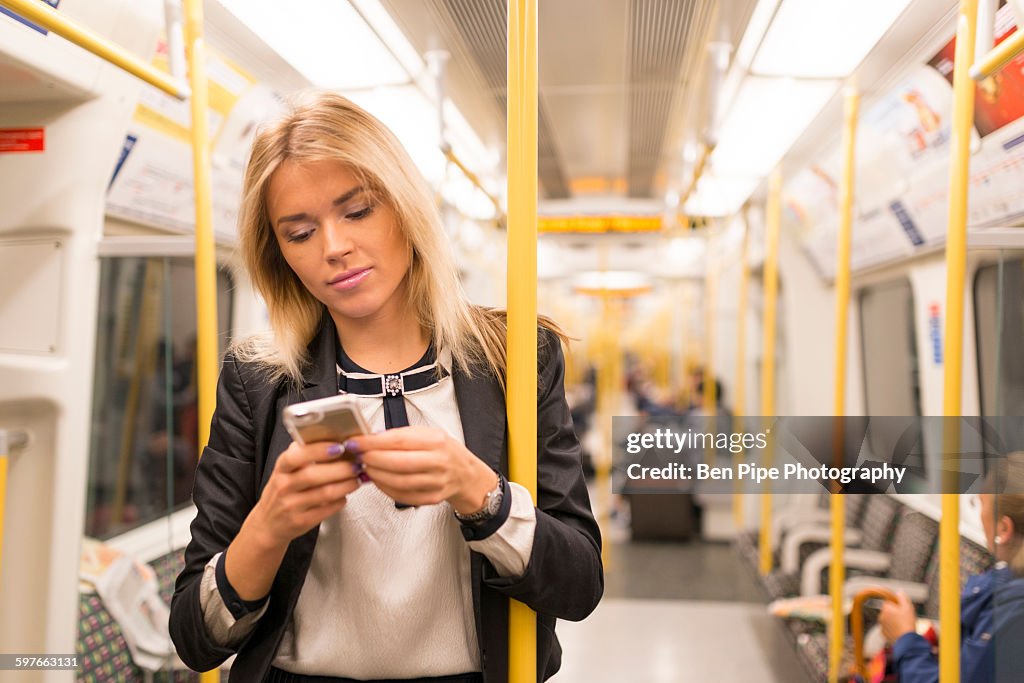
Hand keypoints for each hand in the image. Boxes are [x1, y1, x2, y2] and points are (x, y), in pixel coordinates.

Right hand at [249, 441, 361, 546]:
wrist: (268, 524)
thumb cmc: (282, 492)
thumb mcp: (285, 471)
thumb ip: (302, 455)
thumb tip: (327, 436)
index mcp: (281, 469)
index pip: (296, 456)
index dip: (318, 450)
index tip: (338, 446)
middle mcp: (284, 486)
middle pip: (314, 475)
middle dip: (340, 468)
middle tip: (356, 464)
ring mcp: (292, 505)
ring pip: (325, 493)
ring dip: (346, 485)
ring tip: (356, 479)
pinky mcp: (302, 521)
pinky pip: (327, 509)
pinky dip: (340, 501)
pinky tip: (345, 495)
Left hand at [348, 425, 496, 511]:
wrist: (465, 474)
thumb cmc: (444, 451)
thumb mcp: (429, 434)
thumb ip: (402, 435)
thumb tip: (373, 438)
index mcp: (436, 441)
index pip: (399, 440)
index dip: (374, 442)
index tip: (357, 442)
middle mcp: (438, 462)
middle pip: (398, 463)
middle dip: (373, 459)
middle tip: (359, 456)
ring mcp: (436, 482)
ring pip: (399, 481)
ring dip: (377, 475)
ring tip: (366, 468)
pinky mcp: (431, 498)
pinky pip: (403, 495)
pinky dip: (386, 488)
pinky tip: (379, 481)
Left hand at [879, 592, 916, 642]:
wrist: (906, 641)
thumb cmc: (907, 623)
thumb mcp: (908, 607)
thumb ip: (903, 597)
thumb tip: (899, 591)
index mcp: (885, 608)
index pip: (889, 602)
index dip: (897, 605)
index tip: (904, 609)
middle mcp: (881, 616)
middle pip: (889, 611)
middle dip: (896, 613)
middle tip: (905, 618)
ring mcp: (881, 625)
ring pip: (889, 620)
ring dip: (894, 621)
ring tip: (904, 626)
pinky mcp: (884, 634)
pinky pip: (889, 629)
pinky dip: (893, 629)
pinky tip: (901, 632)